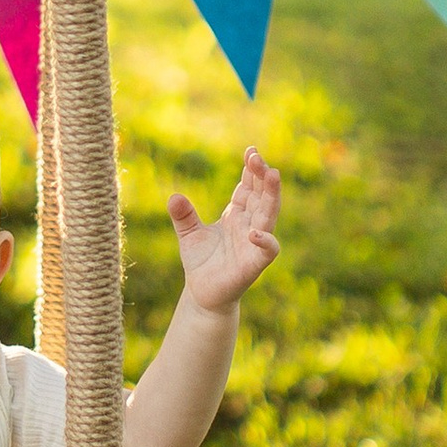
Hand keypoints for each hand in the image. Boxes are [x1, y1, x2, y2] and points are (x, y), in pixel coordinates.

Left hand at [168, 149, 280, 313]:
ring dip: (272, 196)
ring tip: (272, 174)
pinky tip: (254, 231)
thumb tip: (174, 197)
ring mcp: (254, 244)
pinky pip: (268, 250)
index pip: (249, 188)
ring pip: (269, 216)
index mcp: (237, 215)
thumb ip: (183, 215)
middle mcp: (250, 226)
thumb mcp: (188, 234)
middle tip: (258, 157)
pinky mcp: (254, 264)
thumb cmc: (201, 262)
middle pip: (262, 196)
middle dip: (262, 176)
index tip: (251, 151)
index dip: (251, 170)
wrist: (202, 294)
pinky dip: (265, 240)